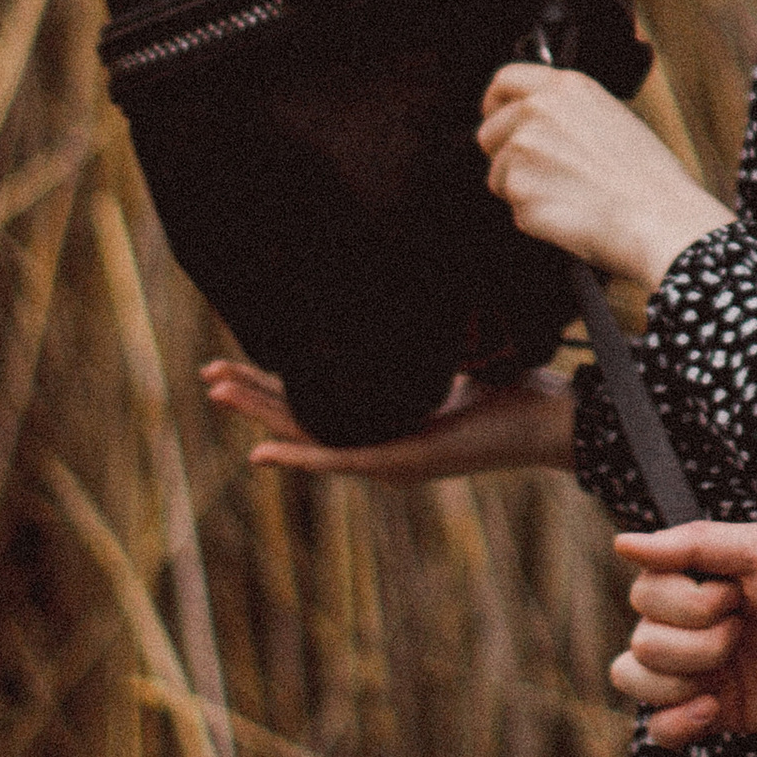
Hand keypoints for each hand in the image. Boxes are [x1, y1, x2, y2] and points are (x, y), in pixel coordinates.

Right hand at [201, 358, 575, 476]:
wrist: (548, 419)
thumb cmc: (514, 389)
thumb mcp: (456, 357)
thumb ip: (424, 340)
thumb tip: (404, 292)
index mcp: (388, 414)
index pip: (320, 396)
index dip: (276, 380)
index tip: (237, 360)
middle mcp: (381, 438)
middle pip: (300, 414)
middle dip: (253, 393)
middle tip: (207, 376)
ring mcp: (387, 455)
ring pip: (308, 433)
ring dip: (261, 414)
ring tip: (218, 393)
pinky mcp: (401, 463)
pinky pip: (339, 458)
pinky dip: (299, 454)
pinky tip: (263, 450)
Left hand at [477, 63, 730, 290]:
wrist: (658, 218)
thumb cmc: (647, 178)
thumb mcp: (612, 118)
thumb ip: (566, 113)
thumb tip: (537, 125)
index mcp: (565, 87)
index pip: (504, 81)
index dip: (496, 105)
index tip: (498, 120)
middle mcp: (537, 110)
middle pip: (489, 131)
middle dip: (505, 154)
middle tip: (542, 175)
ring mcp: (523, 149)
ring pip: (499, 174)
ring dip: (522, 189)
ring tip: (569, 196)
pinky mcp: (517, 189)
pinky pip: (512, 207)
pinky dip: (533, 216)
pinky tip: (569, 213)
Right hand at [608, 518, 756, 745]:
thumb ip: (693, 544)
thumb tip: (621, 543)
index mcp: (693, 580)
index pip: (643, 593)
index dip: (686, 602)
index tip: (736, 596)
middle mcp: (685, 624)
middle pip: (641, 639)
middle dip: (695, 641)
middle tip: (743, 632)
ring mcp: (695, 671)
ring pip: (635, 680)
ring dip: (682, 678)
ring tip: (729, 670)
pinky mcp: (710, 715)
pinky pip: (655, 730)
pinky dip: (675, 723)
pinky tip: (714, 710)